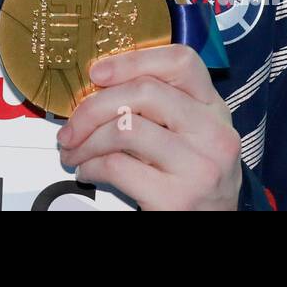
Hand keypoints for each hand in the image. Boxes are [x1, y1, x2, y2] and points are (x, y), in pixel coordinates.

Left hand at [56, 44, 241, 209]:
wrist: (213, 226)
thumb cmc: (193, 177)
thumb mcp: (191, 134)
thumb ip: (161, 107)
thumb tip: (99, 88)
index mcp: (214, 108)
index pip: (181, 61)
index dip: (133, 60)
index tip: (98, 72)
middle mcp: (213, 133)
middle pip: (144, 92)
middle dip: (94, 106)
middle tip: (72, 124)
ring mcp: (198, 166)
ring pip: (125, 128)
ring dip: (86, 139)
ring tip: (74, 150)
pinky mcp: (176, 198)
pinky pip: (116, 166)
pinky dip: (90, 166)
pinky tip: (87, 171)